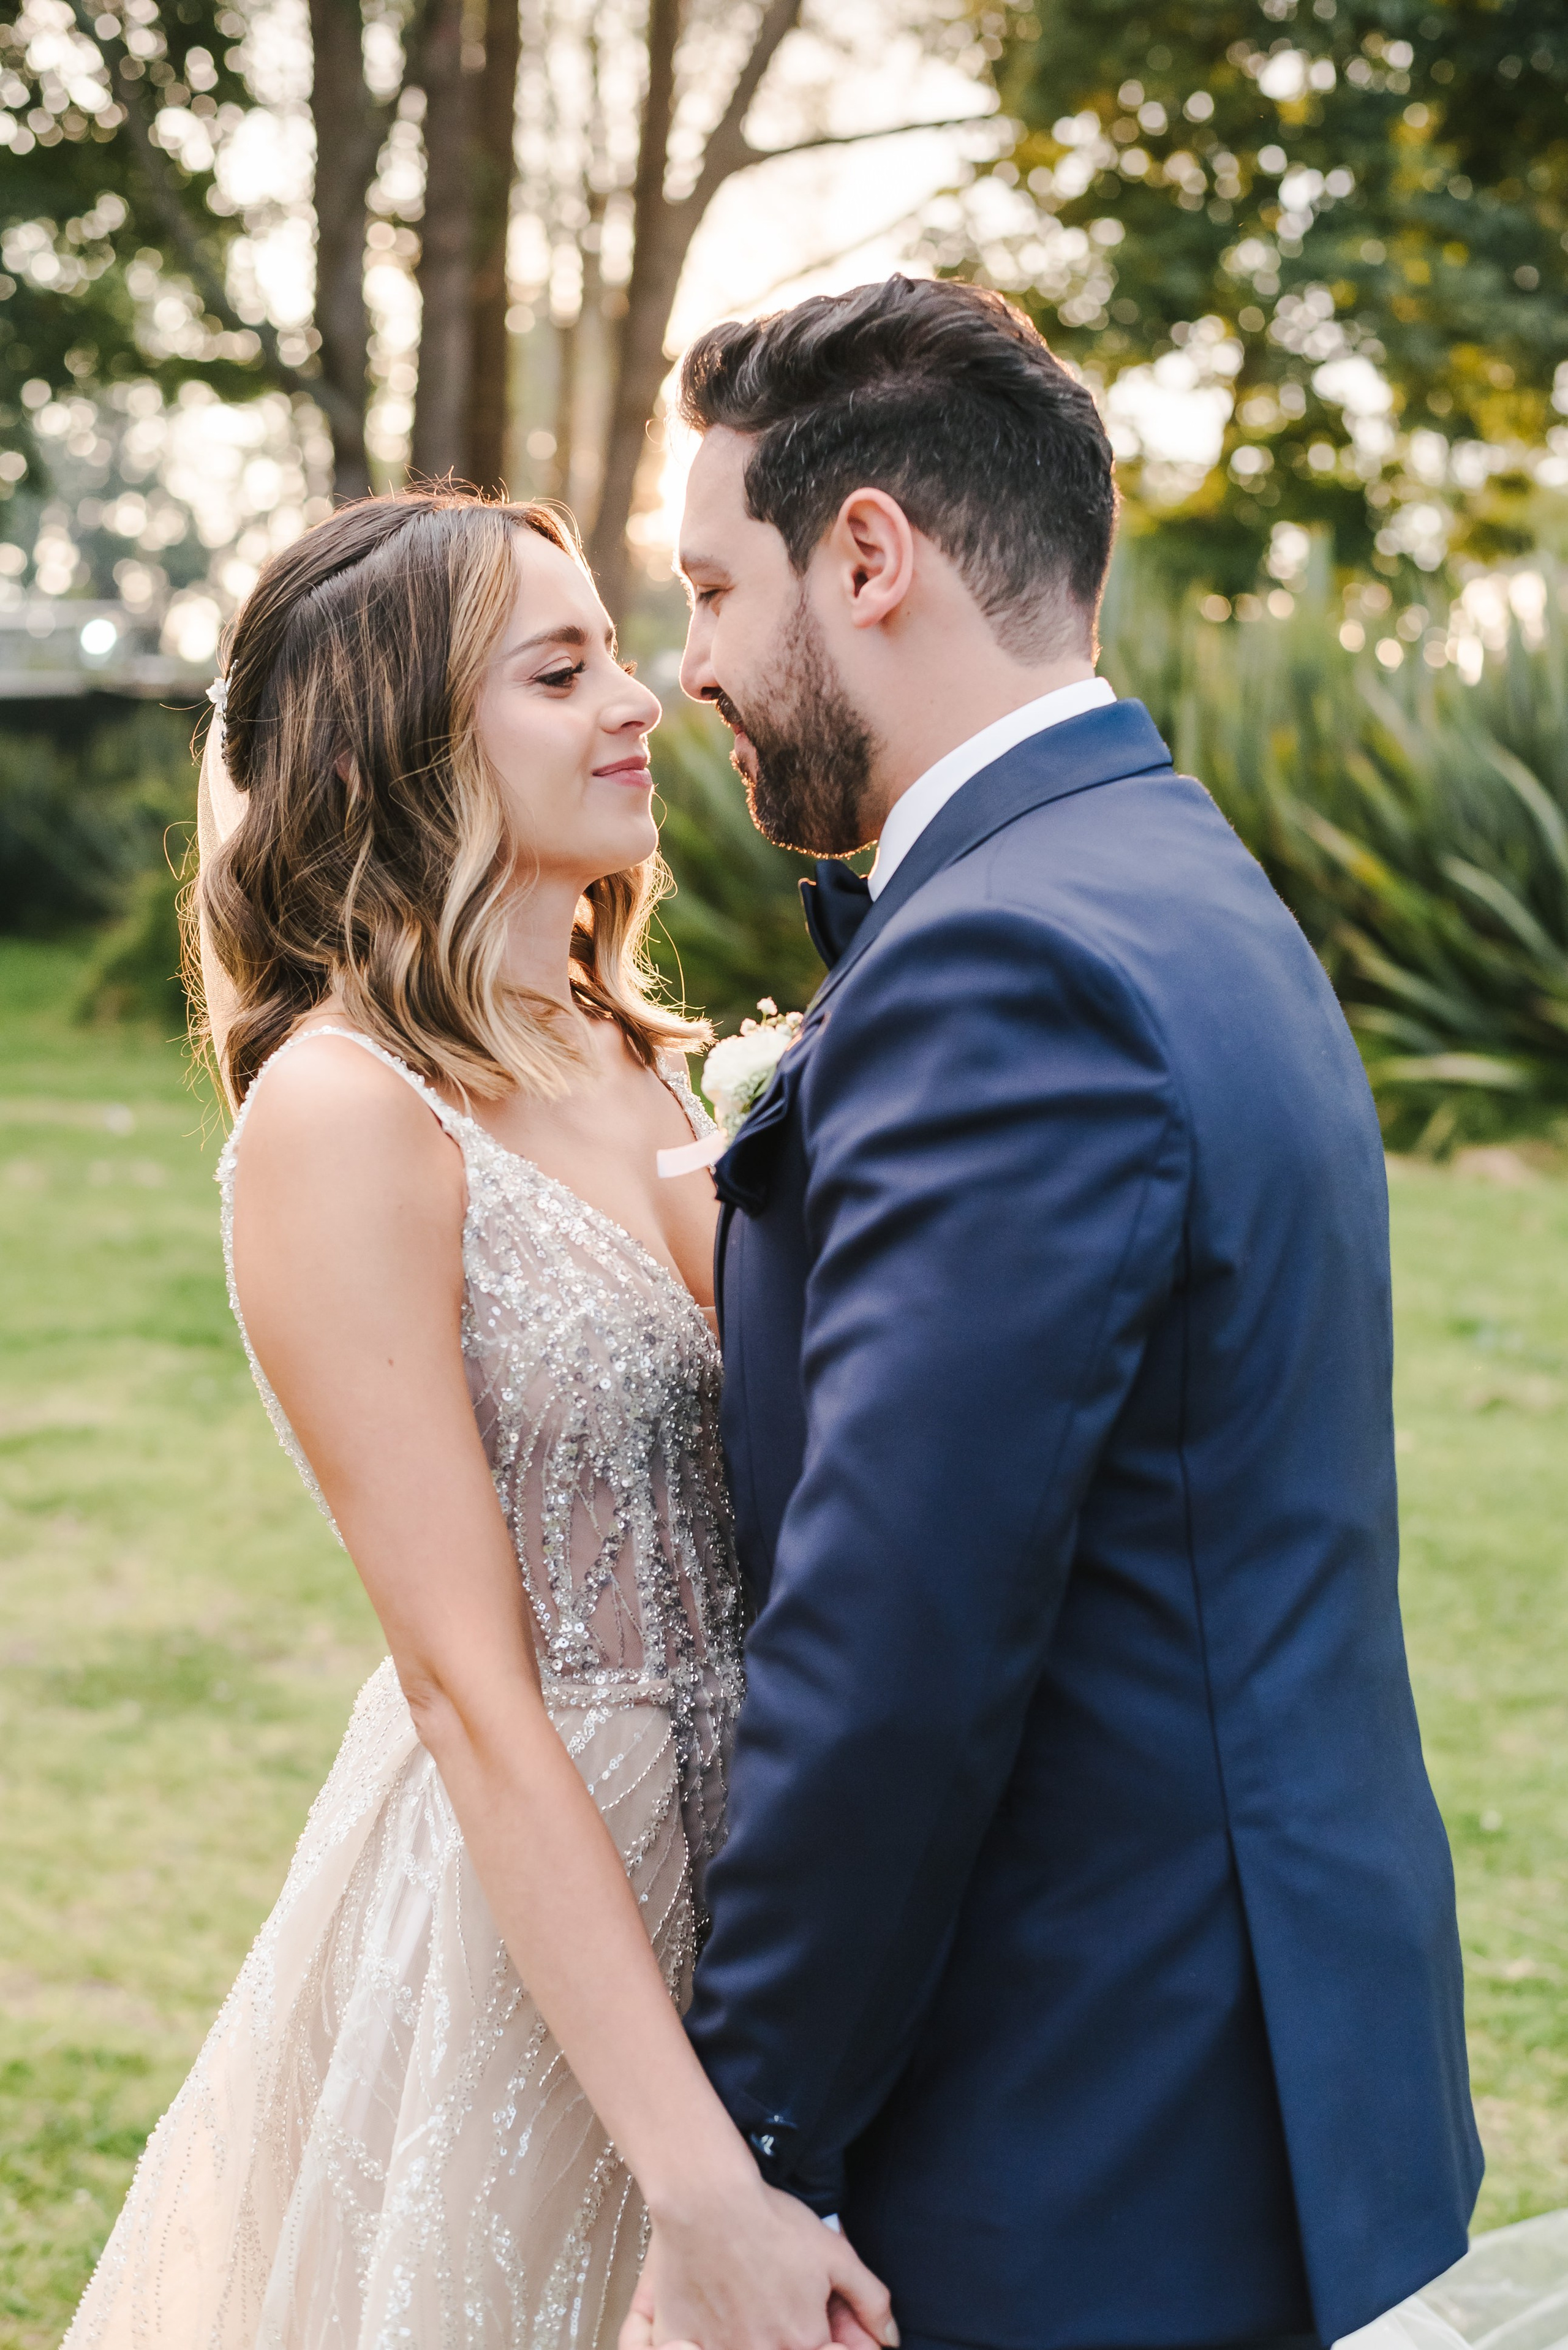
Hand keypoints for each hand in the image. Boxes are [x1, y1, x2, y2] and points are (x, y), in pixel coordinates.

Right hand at [619, 2178, 896, 2349]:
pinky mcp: (682, 2343)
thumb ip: (870, 2300)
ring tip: (754, 2305)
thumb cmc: (769, 2222)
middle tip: (783, 2303)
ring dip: (759, 2338)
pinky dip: (712, 2343)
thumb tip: (890, 2339)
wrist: (706, 2199)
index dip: (836, 2341)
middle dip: (797, 2338)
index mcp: (804, 2341)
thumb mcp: (835, 2253)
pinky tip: (720, 2319)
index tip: (823, 2320)